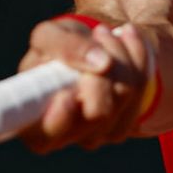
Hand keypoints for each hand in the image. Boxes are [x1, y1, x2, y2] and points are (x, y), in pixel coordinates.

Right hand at [16, 16, 151, 153]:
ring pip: (124, 96)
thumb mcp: (49, 35)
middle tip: (98, 34)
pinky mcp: (119, 128)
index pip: (41, 137)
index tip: (66, 96)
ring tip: (105, 34)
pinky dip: (137, 59)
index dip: (57, 121)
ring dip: (120, 55)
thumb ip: (65, 46)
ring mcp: (92, 136)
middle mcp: (60, 135)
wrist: (86, 48)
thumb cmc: (57, 45)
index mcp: (29, 115)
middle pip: (97, 112)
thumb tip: (101, 63)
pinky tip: (125, 43)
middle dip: (102, 68)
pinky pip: (143, 92)